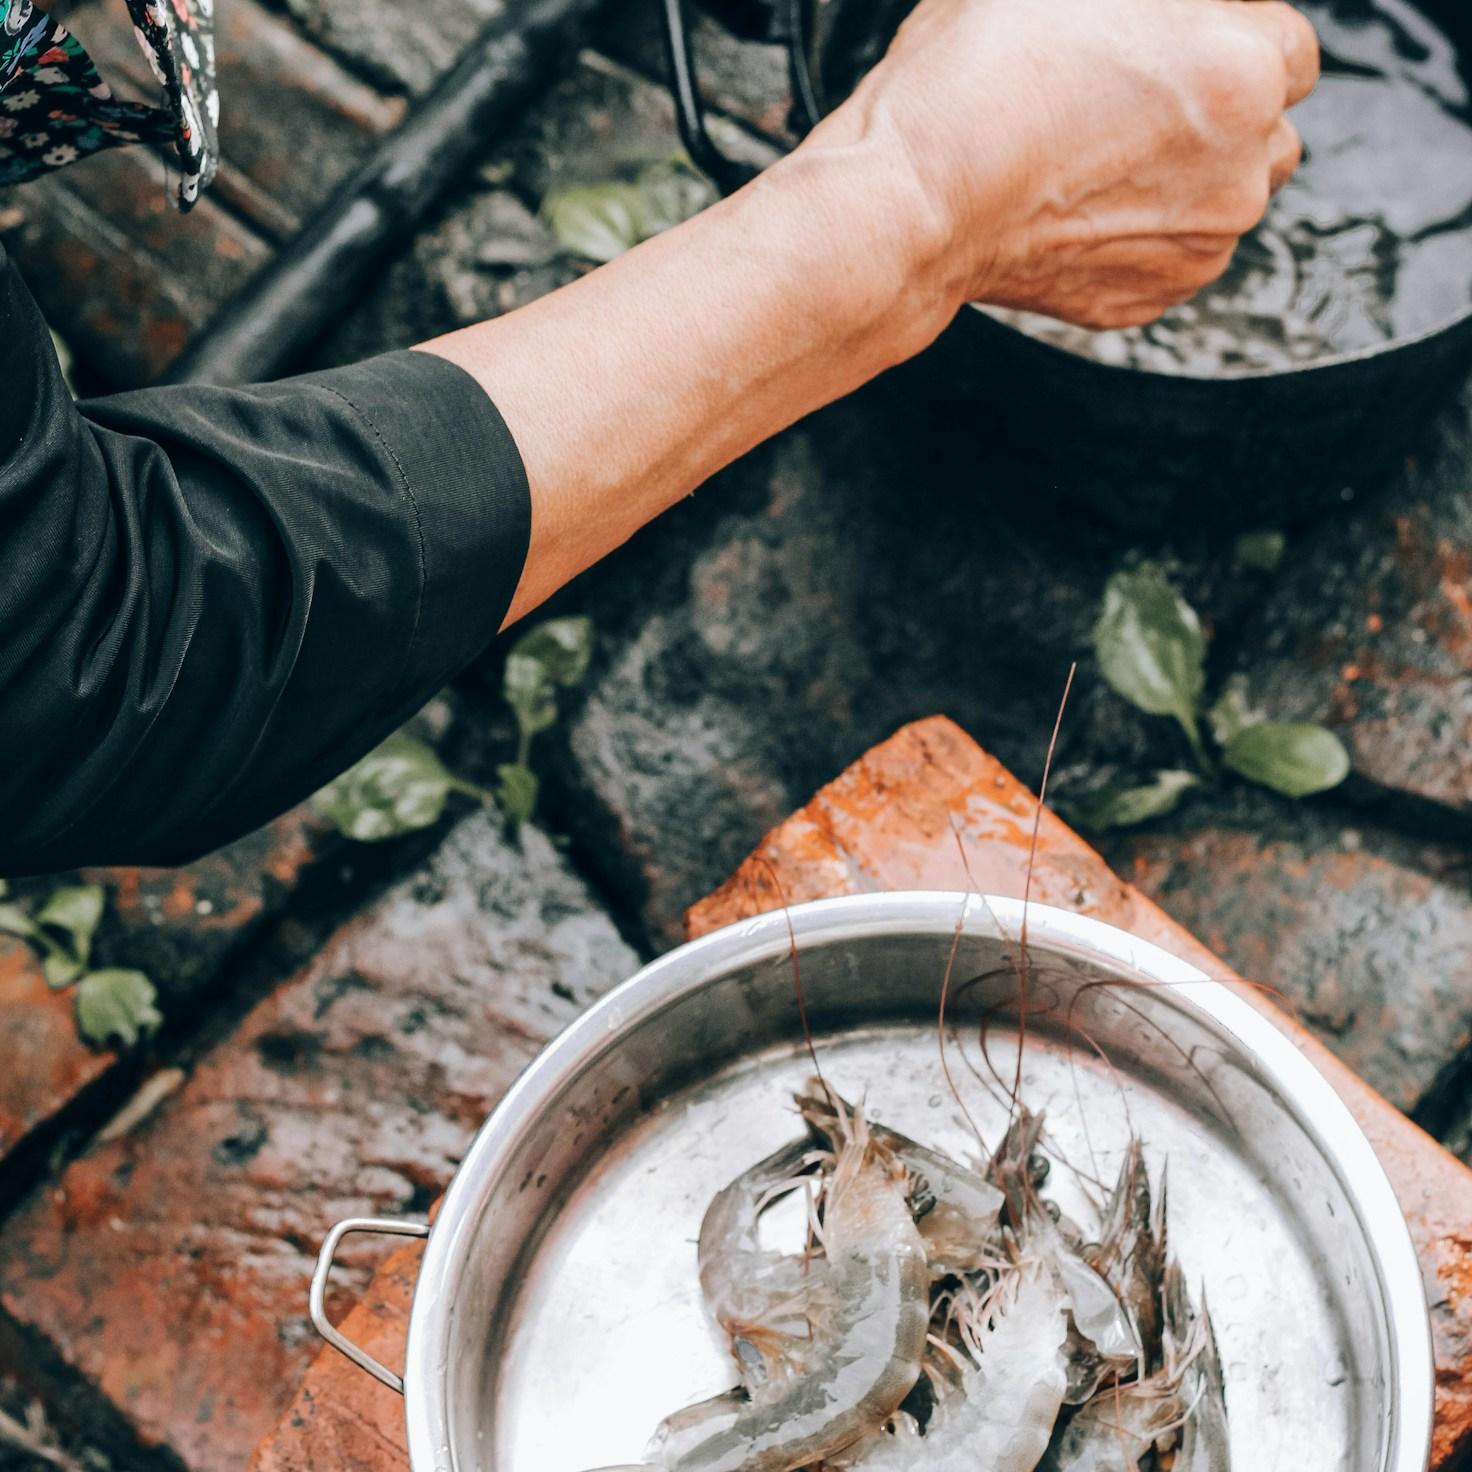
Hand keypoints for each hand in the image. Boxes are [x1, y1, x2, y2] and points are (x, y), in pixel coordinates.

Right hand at [808, 0, 1319, 327]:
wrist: (911, 203)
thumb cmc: (974, 79)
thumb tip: (1164, 12)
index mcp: (1244, 73)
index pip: (1291, 44)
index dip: (1230, 34)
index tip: (1177, 41)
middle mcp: (1241, 173)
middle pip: (1271, 131)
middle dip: (1224, 113)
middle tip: (1139, 99)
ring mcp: (1194, 249)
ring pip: (1224, 202)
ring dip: (1187, 178)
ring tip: (1101, 157)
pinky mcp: (1142, 302)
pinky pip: (1169, 258)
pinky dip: (1140, 235)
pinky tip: (1079, 206)